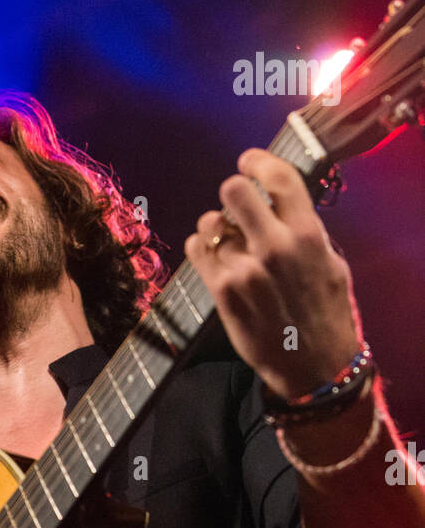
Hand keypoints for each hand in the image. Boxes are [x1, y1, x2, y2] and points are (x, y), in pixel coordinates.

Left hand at [184, 149, 361, 399]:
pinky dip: (200, 248)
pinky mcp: (222, 291)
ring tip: (226, 242)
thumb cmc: (325, 314)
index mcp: (307, 234)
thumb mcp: (331, 264)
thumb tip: (281, 206)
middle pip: (232, 191)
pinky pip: (196, 250)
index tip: (247, 162)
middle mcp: (274, 246)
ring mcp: (244, 269)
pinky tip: (212, 257)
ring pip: (210, 223)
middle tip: (235, 207)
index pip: (278, 178)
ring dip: (215, 227)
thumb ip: (307, 231)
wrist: (312, 365)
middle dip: (232, 193)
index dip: (257, 162)